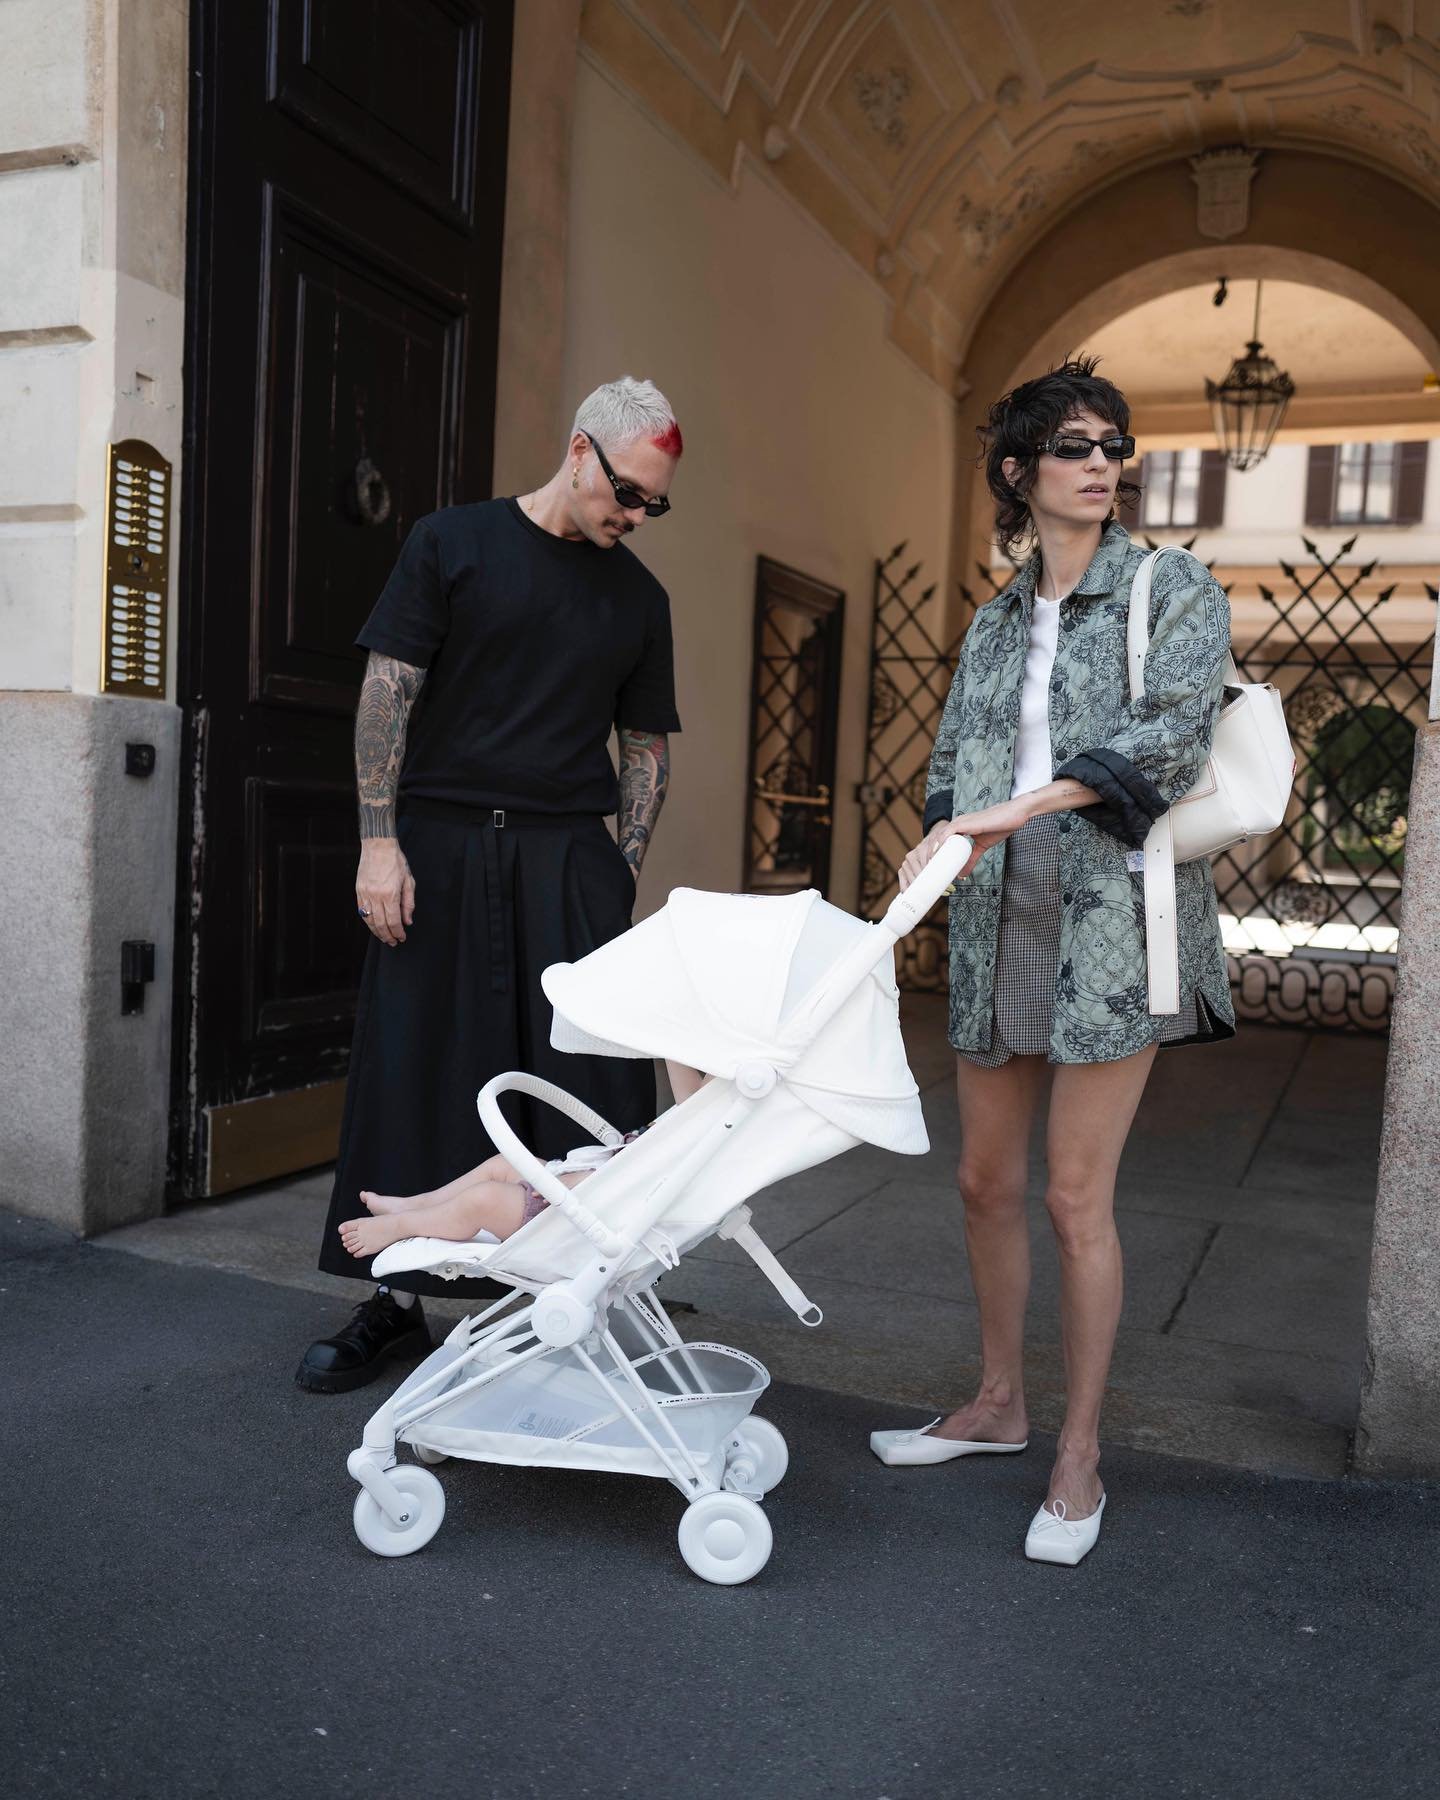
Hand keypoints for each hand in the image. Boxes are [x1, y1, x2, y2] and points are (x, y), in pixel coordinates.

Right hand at [356, 837, 415, 946]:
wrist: (378, 846)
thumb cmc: (395, 861)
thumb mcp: (409, 881)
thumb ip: (409, 903)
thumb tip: (408, 921)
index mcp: (390, 894)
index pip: (393, 921)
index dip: (398, 932)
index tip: (401, 938)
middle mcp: (376, 896)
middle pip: (380, 924)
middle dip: (387, 936)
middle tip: (393, 942)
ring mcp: (365, 894)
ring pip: (369, 920)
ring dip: (377, 931)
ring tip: (384, 937)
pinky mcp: (359, 891)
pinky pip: (362, 911)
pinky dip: (368, 921)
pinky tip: (374, 925)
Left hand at [897, 799, 1031, 890]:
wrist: (1014, 816)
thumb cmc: (999, 827)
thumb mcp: (980, 847)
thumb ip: (971, 859)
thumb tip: (962, 874)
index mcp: (956, 830)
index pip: (937, 844)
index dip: (930, 858)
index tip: (928, 873)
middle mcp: (955, 825)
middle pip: (933, 842)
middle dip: (926, 859)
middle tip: (925, 875)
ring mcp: (959, 822)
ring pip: (937, 838)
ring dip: (930, 854)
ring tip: (927, 870)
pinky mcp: (965, 822)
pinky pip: (947, 833)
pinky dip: (940, 844)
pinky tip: (936, 855)